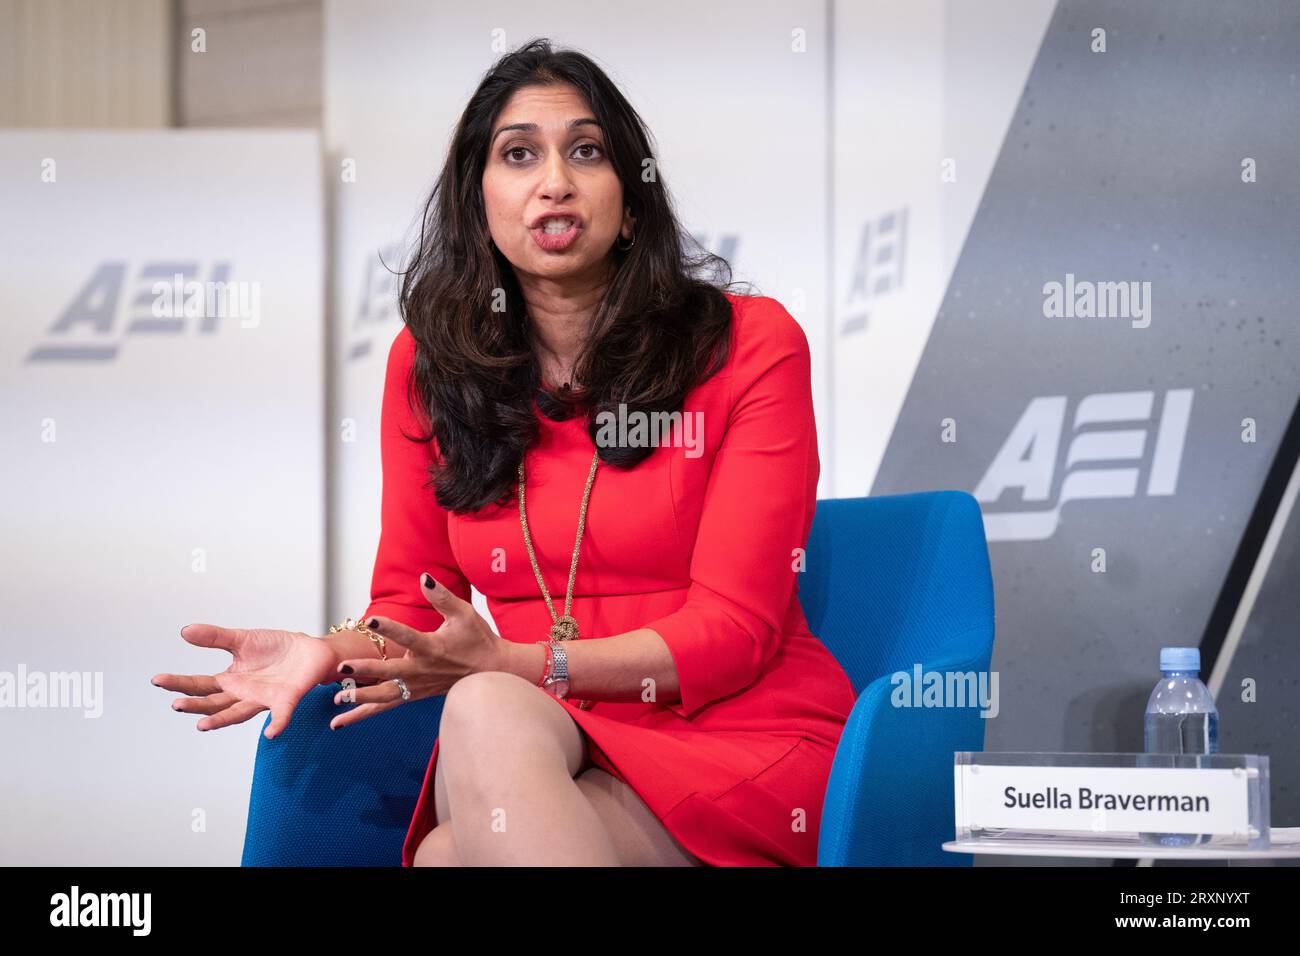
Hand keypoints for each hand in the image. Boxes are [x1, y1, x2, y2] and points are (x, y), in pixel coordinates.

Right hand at [153, 625, 338, 738]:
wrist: (312, 650)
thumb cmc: (277, 648)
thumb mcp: (243, 639)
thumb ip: (215, 638)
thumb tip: (184, 631)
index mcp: (231, 680)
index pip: (199, 685)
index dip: (179, 683)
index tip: (157, 680)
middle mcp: (243, 694)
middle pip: (214, 703)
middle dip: (195, 705)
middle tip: (176, 704)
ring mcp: (264, 699)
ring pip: (239, 713)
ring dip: (221, 720)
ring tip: (202, 725)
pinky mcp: (287, 699)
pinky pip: (281, 715)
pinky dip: (277, 724)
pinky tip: (271, 733)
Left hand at [331, 573, 505, 729]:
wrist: (491, 670)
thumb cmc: (477, 639)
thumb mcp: (463, 613)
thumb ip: (441, 596)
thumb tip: (424, 577)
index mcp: (433, 648)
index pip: (408, 636)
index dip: (389, 628)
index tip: (370, 620)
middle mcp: (423, 670)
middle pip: (391, 673)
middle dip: (366, 670)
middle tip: (342, 667)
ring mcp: (418, 686)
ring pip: (386, 697)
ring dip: (361, 698)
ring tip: (337, 699)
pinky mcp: (414, 695)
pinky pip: (386, 706)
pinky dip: (362, 714)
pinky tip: (339, 721)